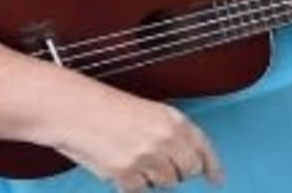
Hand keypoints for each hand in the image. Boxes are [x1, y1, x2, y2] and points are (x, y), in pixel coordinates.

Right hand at [47, 86, 221, 191]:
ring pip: (165, 183)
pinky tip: (120, 169)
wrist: (73, 110)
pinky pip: (140, 190)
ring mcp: (148, 157)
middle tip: (158, 165)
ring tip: (133, 160)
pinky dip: (132, 184)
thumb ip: (170, 133)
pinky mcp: (127, 173)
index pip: (204, 148)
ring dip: (153, 178)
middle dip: (177, 172)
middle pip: (187, 170)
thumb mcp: (149, 111)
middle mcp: (166, 138)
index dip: (213, 167)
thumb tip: (186, 157)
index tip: (217, 179)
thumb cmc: (105, 107)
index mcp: (173, 119)